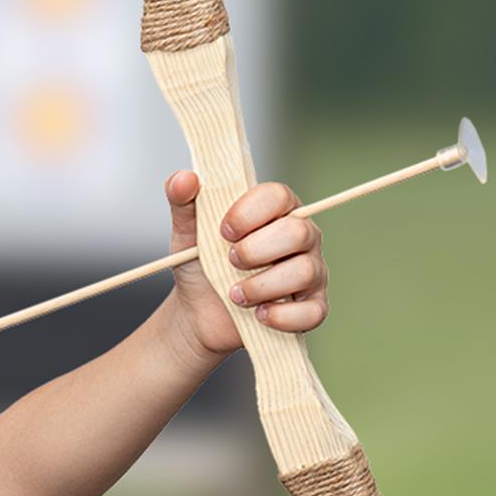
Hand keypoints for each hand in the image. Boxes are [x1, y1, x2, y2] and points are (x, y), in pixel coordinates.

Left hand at [161, 171, 328, 363]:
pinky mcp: (312, 308)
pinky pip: (311, 312)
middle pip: (298, 232)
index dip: (249, 213)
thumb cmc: (201, 267)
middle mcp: (302, 236)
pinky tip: (258, 315)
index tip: (222, 231)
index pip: (278, 196)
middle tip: (229, 262)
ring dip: (261, 286)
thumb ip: (183, 203)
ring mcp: (312, 272)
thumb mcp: (187, 234)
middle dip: (255, 250)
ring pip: (304, 272)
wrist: (197, 313)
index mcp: (276, 210)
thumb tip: (184, 178)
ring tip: (234, 294)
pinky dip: (280, 317)